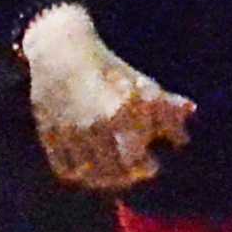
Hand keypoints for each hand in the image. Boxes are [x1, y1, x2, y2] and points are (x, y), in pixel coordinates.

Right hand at [19, 7, 195, 191]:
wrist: (62, 51)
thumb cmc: (110, 70)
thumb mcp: (143, 85)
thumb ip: (167, 110)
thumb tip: (183, 140)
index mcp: (123, 112)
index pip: (136, 160)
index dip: (145, 168)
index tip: (150, 164)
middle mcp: (95, 125)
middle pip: (112, 173)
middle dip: (124, 177)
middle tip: (131, 172)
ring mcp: (70, 131)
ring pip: (87, 174)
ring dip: (101, 180)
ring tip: (110, 175)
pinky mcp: (48, 132)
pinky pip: (64, 168)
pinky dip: (76, 174)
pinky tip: (87, 169)